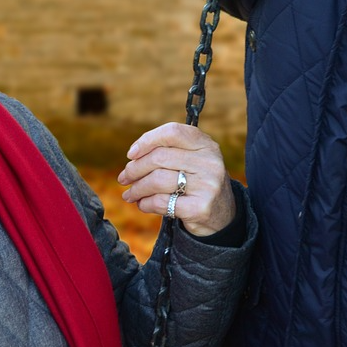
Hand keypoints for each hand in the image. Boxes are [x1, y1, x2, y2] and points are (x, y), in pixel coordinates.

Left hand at [118, 122, 235, 236]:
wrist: (223, 215)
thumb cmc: (197, 182)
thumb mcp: (192, 159)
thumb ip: (169, 151)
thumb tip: (133, 156)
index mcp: (206, 144)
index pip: (172, 132)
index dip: (147, 140)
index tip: (131, 154)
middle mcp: (209, 162)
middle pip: (159, 158)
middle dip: (135, 169)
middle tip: (124, 178)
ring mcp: (207, 185)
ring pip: (157, 180)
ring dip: (137, 188)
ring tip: (130, 194)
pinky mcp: (200, 208)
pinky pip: (162, 202)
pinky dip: (146, 204)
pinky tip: (142, 204)